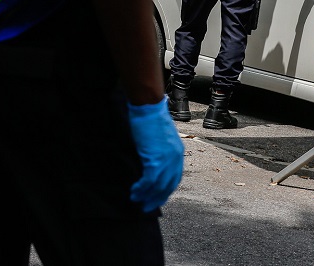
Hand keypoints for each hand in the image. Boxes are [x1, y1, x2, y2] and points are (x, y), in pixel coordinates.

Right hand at [127, 97, 183, 212]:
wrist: (149, 107)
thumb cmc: (152, 118)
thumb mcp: (161, 138)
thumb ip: (160, 152)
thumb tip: (151, 164)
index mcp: (178, 153)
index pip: (174, 178)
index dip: (165, 191)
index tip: (157, 198)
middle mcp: (175, 158)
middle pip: (168, 185)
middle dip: (157, 198)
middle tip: (146, 207)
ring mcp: (166, 159)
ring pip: (158, 185)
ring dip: (146, 195)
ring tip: (136, 200)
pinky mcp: (155, 158)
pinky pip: (149, 180)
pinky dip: (142, 188)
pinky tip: (134, 191)